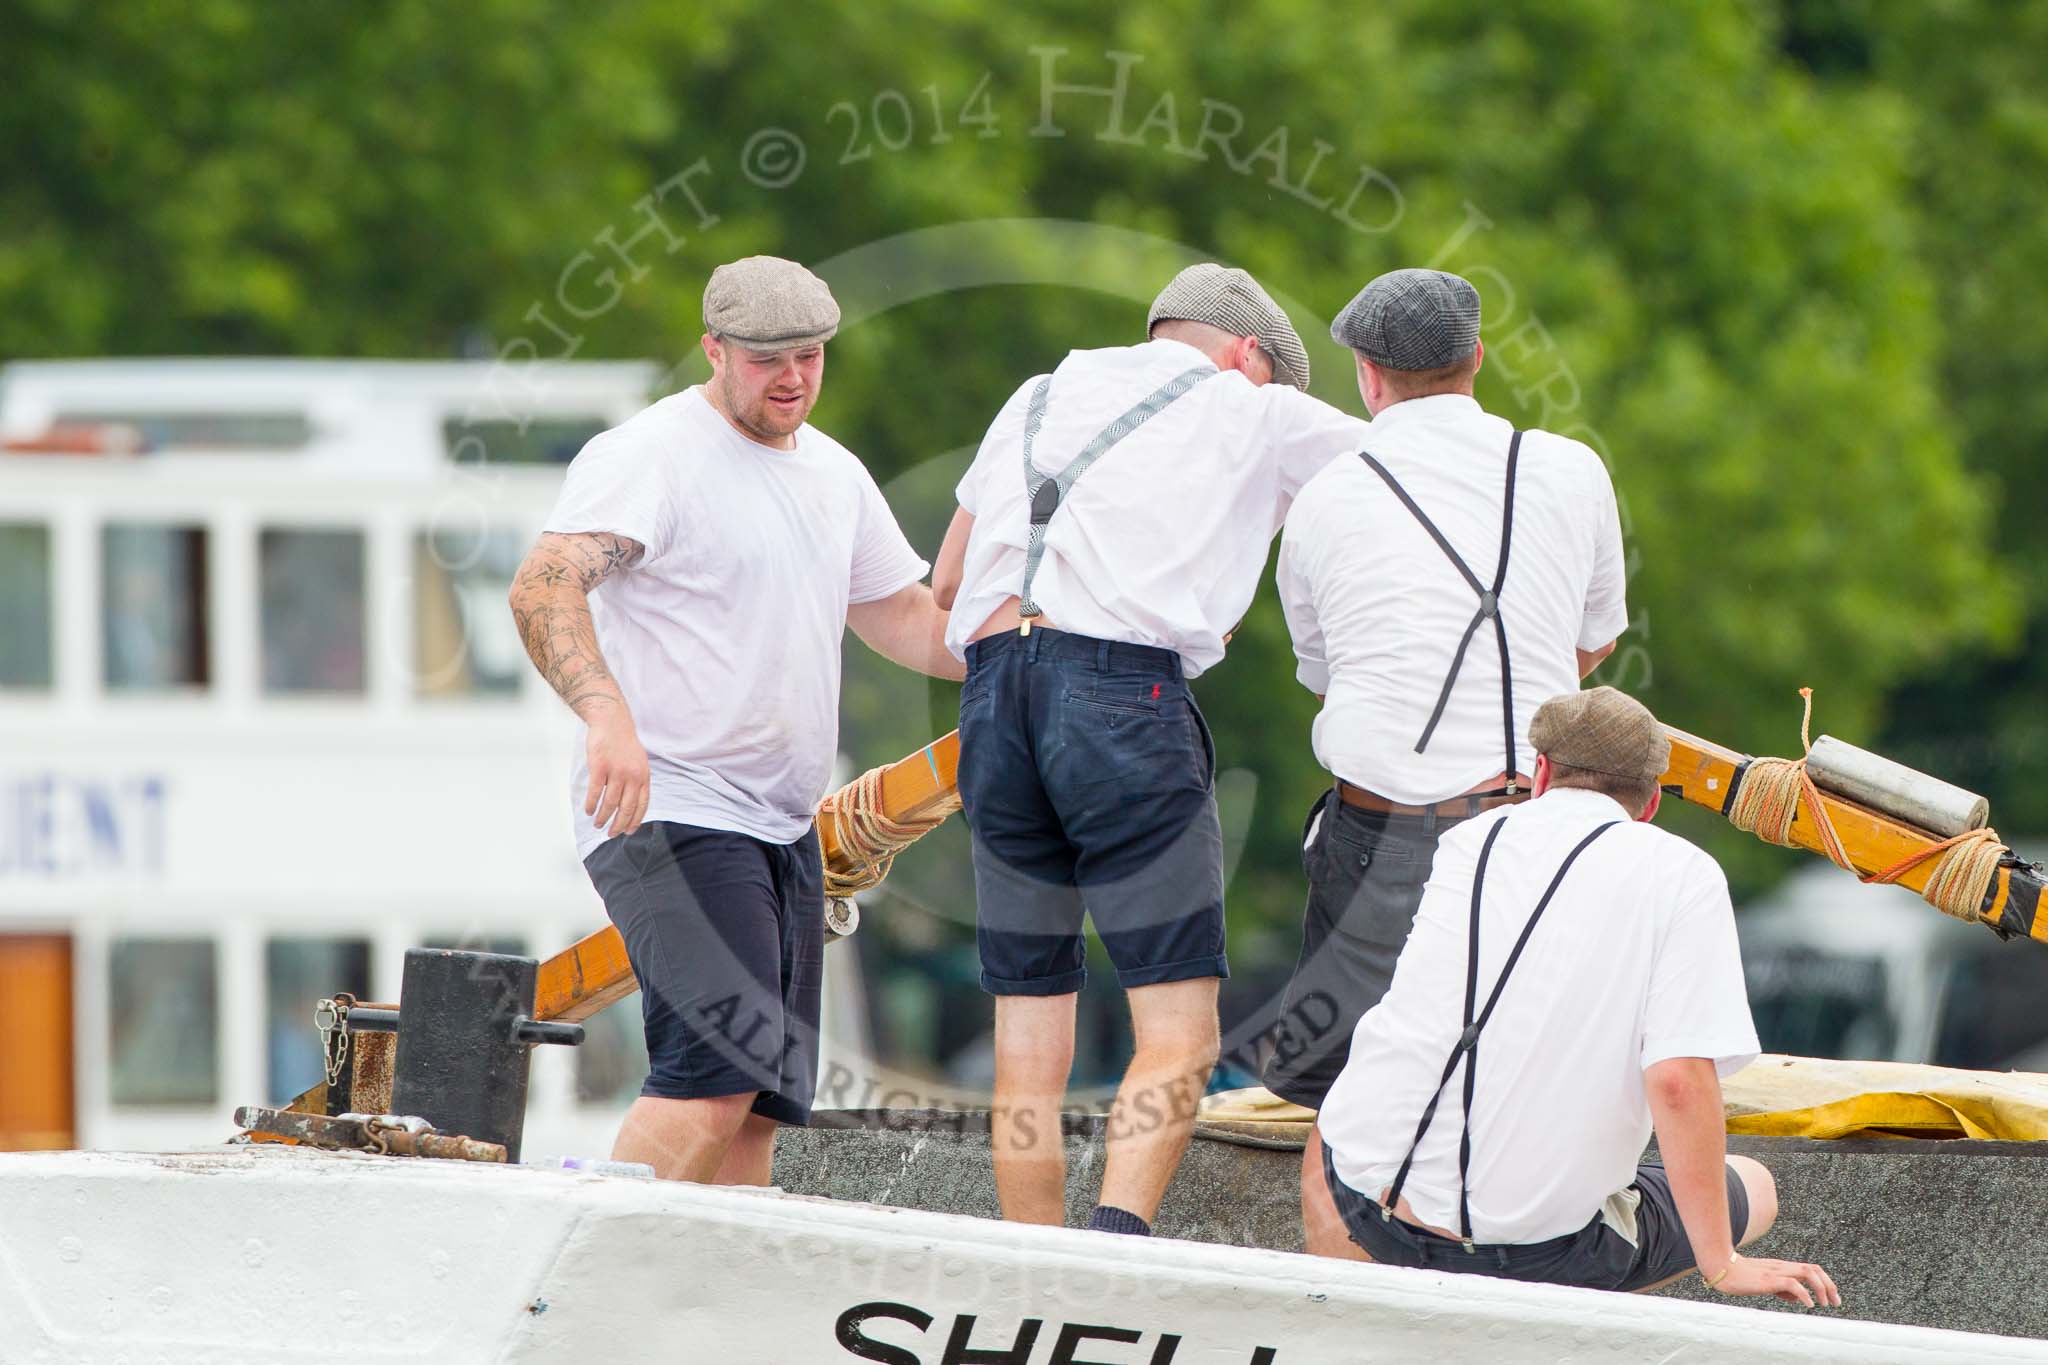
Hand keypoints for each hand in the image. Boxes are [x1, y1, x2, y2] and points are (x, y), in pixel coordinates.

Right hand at [584, 707, 650, 839]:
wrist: (612, 722)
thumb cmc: (624, 743)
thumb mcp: (639, 762)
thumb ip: (637, 781)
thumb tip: (632, 803)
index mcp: (643, 776)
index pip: (642, 805)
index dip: (635, 821)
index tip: (628, 832)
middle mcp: (632, 776)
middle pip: (626, 808)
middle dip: (618, 825)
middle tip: (611, 834)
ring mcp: (616, 772)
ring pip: (610, 803)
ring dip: (602, 817)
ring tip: (597, 824)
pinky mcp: (600, 767)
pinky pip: (595, 792)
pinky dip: (591, 804)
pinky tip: (588, 810)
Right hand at [1706, 1252, 1841, 1307]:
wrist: (1721, 1268)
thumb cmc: (1739, 1275)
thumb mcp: (1765, 1283)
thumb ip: (1782, 1288)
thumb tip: (1797, 1298)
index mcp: (1782, 1267)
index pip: (1811, 1269)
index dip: (1826, 1281)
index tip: (1832, 1297)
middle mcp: (1783, 1267)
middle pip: (1815, 1269)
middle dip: (1830, 1286)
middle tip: (1836, 1303)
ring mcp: (1776, 1272)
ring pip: (1808, 1273)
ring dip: (1821, 1288)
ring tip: (1825, 1304)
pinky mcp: (1769, 1279)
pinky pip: (1793, 1284)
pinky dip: (1804, 1294)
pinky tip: (1808, 1305)